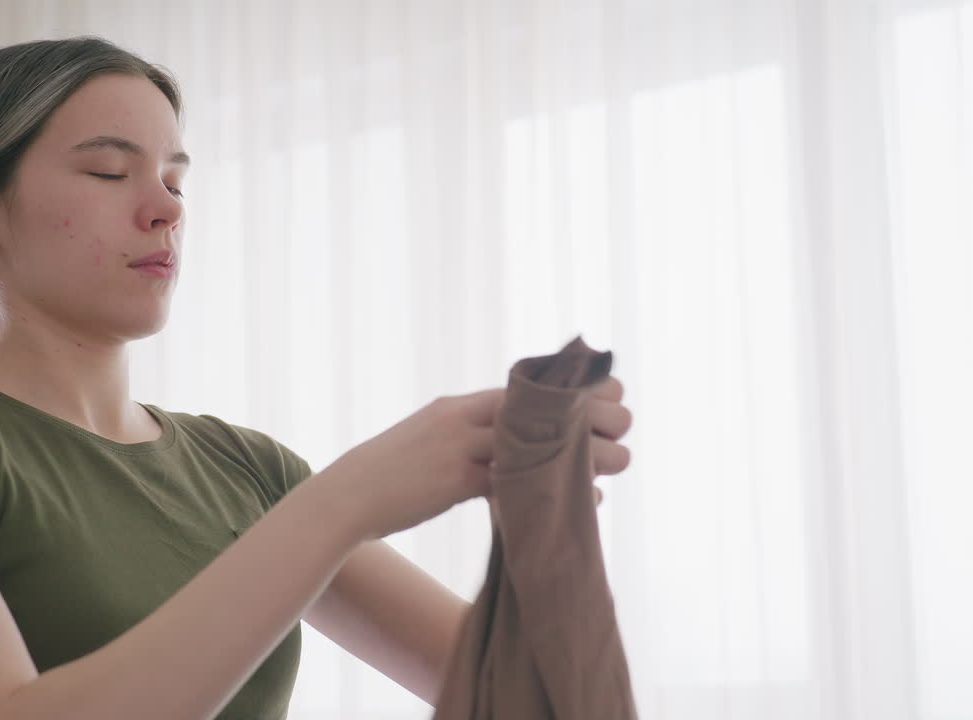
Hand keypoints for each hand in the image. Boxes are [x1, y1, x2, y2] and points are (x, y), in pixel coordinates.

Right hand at [324, 369, 631, 540]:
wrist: (343, 498)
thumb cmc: (385, 478)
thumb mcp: (425, 444)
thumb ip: (462, 437)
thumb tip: (497, 449)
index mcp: (455, 406)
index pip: (519, 387)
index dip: (564, 388)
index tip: (606, 385)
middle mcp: (459, 419)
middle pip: (533, 406)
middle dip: (585, 409)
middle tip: (629, 416)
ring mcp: (455, 446)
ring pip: (531, 442)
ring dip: (582, 450)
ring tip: (625, 458)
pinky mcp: (451, 480)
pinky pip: (512, 484)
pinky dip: (550, 491)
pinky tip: (583, 500)